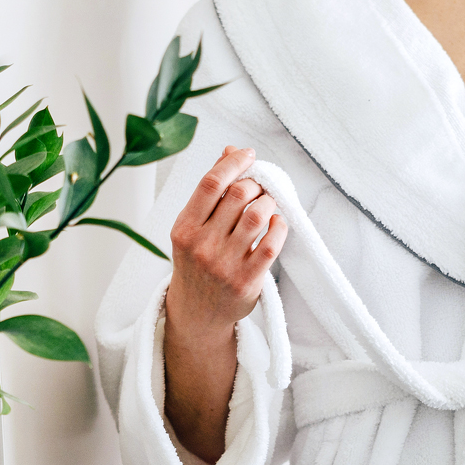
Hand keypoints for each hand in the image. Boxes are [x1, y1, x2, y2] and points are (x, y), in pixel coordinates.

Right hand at [167, 146, 286, 337]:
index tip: (249, 154)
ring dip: (270, 202)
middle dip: (256, 183)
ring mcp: (225, 264)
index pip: (212, 183)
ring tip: (268, 204)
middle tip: (261, 186)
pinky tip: (276, 225)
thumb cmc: (197, 263)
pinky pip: (271, 244)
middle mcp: (202, 245)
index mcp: (185, 228)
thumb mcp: (193, 227)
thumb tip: (230, 151)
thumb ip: (211, 191)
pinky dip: (279, 227)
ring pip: (258, 215)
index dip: (234, 162)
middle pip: (239, 195)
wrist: (198, 313)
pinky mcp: (247, 280)